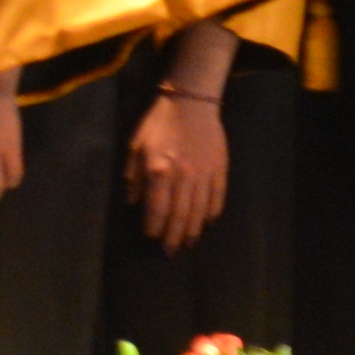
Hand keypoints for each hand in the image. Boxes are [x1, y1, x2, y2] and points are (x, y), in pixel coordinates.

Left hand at [125, 85, 228, 246]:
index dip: (153, 226)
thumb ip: (133, 177)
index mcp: (159, 170)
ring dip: (193, 230)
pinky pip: (217, 197)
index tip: (150, 239)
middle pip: (180, 215)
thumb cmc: (158, 123)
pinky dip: (212, 213)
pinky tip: (207, 223)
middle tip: (169, 252)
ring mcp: (205, 174)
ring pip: (199, 210)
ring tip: (188, 244)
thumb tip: (133, 204)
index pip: (156, 208)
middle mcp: (183, 176)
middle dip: (173, 236)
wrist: (191, 102)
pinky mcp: (221, 169)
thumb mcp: (135, 146)